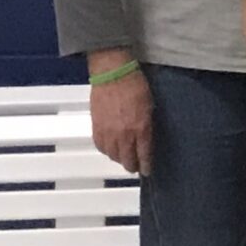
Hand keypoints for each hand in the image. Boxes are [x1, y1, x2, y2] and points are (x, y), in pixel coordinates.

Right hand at [87, 53, 151, 173]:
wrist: (113, 74)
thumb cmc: (135, 85)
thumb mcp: (150, 107)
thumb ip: (148, 125)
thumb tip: (147, 138)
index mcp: (140, 128)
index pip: (143, 155)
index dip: (146, 165)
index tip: (148, 170)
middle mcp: (123, 134)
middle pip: (126, 159)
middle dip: (132, 166)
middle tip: (136, 168)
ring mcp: (107, 131)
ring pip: (112, 155)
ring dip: (119, 159)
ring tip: (124, 159)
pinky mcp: (95, 126)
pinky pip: (100, 146)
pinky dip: (106, 151)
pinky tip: (110, 150)